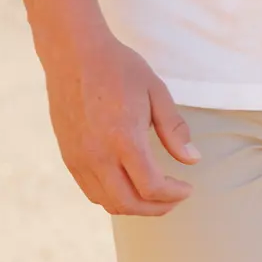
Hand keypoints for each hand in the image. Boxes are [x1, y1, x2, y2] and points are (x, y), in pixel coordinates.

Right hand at [41, 21, 198, 216]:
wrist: (73, 53)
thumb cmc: (118, 68)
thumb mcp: (155, 90)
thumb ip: (174, 129)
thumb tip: (193, 160)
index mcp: (124, 138)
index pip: (151, 186)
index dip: (174, 194)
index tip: (188, 188)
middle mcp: (98, 155)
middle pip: (129, 203)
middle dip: (157, 208)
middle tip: (175, 198)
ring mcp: (79, 159)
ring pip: (108, 203)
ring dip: (135, 206)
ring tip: (154, 195)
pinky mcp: (69, 157)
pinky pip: (91, 191)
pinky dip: (113, 197)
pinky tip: (128, 184)